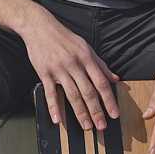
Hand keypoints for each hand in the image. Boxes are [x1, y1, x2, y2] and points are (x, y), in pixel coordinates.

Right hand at [21, 15, 119, 131]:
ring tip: (87, 126)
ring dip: (80, 113)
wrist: (40, 27)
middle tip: (102, 126)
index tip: (114, 113)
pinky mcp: (44, 73)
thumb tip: (114, 78)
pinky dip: (54, 108)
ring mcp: (58, 70)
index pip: (101, 82)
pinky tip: (58, 120)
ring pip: (72, 95)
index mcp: (86, 58)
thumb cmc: (64, 38)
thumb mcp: (86, 47)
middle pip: (88, 92)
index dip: (109, 99)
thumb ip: (100, 64)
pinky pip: (50, 93)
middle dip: (96, 111)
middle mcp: (74, 64)